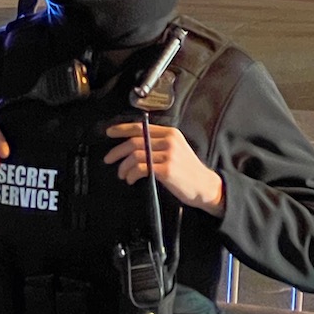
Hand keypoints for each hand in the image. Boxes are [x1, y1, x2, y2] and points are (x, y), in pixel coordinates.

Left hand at [104, 121, 224, 214]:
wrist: (205, 187)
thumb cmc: (188, 171)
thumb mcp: (176, 150)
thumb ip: (158, 144)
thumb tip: (132, 146)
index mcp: (170, 133)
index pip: (141, 127)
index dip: (122, 129)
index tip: (109, 132)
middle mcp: (169, 141)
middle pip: (134, 141)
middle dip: (117, 151)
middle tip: (108, 159)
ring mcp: (168, 155)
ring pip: (135, 156)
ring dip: (124, 166)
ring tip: (122, 174)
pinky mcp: (166, 169)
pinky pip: (140, 168)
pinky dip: (131, 174)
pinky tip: (131, 179)